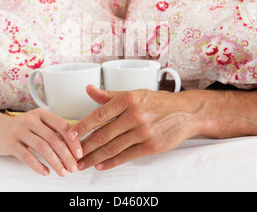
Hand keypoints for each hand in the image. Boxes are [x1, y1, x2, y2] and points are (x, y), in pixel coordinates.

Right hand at [0, 108, 82, 175]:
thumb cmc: (21, 129)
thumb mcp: (38, 124)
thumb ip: (53, 131)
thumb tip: (75, 146)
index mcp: (41, 114)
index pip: (62, 126)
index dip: (72, 141)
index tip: (79, 153)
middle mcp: (31, 120)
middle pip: (53, 138)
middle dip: (66, 155)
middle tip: (73, 167)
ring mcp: (19, 130)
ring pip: (42, 147)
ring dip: (55, 162)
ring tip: (62, 172)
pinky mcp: (10, 143)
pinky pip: (26, 156)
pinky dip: (38, 165)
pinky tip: (45, 172)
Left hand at [68, 85, 202, 170]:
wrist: (187, 112)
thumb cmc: (159, 102)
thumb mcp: (135, 93)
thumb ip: (110, 95)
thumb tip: (89, 89)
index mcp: (128, 99)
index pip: (99, 114)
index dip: (82, 126)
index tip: (69, 135)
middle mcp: (134, 115)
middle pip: (102, 134)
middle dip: (84, 147)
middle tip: (71, 155)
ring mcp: (143, 132)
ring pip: (112, 147)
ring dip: (94, 158)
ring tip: (81, 163)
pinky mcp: (151, 146)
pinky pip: (126, 156)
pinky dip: (111, 162)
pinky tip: (100, 165)